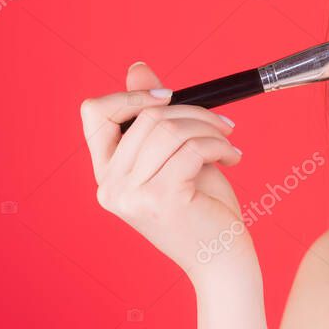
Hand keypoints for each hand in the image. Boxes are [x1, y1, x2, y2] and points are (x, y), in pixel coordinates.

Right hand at [80, 62, 255, 283]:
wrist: (221, 260)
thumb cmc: (202, 208)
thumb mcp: (175, 156)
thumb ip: (154, 117)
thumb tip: (138, 67)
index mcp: (107, 175)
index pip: (95, 114)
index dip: (132, 95)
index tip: (170, 96)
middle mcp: (110, 187)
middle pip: (145, 117)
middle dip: (193, 111)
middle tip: (222, 124)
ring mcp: (132, 196)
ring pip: (171, 129)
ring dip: (210, 127)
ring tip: (229, 142)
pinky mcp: (162, 199)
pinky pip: (193, 148)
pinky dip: (220, 145)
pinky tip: (233, 157)